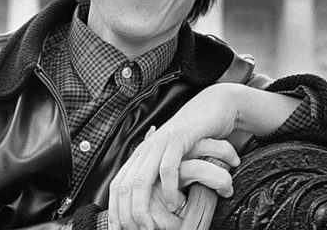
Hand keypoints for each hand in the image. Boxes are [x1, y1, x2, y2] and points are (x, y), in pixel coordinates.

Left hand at [108, 107, 240, 229]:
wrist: (213, 109)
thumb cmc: (195, 139)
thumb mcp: (171, 159)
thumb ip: (159, 177)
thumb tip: (149, 204)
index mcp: (141, 155)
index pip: (117, 185)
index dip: (114, 210)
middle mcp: (145, 149)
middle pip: (124, 186)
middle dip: (127, 214)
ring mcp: (160, 143)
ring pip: (140, 179)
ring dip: (143, 207)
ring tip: (151, 226)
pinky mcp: (178, 138)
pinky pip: (167, 167)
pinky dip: (168, 189)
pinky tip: (175, 204)